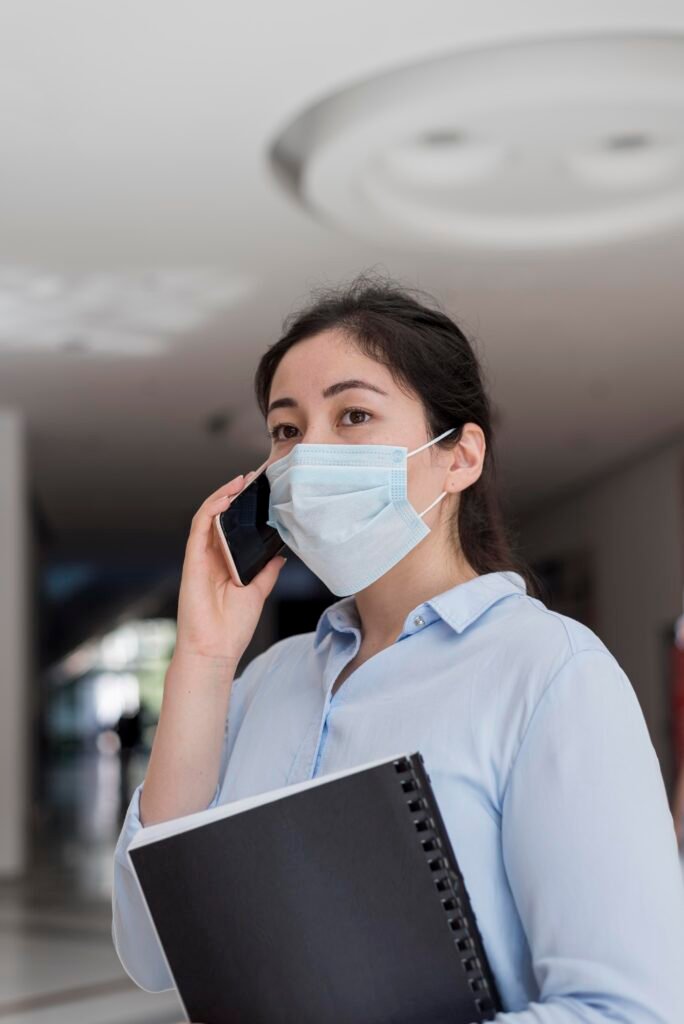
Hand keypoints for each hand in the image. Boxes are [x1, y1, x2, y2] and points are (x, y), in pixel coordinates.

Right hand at [174, 470, 285, 662]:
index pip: (231, 527)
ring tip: (240, 482)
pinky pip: (199, 527)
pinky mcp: (192, 560)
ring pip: (206, 516)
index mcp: (224, 563)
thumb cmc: (232, 627)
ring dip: (222, 496)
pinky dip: (211, 509)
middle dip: (233, 495)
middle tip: (251, 479)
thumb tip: (280, 554)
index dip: (241, 508)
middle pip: (219, 517)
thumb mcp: (258, 593)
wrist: (215, 650)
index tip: (259, 492)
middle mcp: (210, 557)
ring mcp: (200, 557)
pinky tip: (225, 498)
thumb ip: (266, 572)